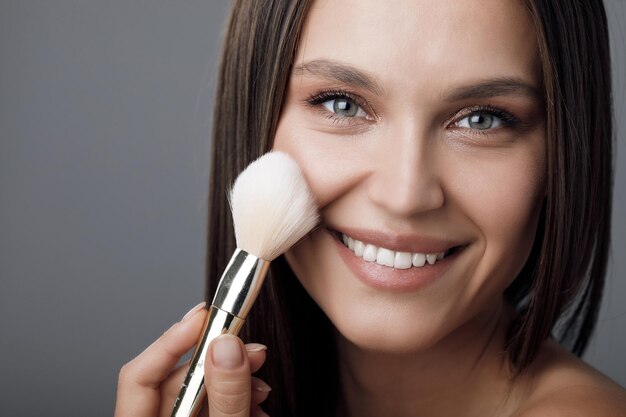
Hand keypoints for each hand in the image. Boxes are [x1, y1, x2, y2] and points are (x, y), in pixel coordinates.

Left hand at [114, 303, 270, 416]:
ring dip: (234, 381)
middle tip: (249, 349)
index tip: (204, 317)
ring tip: (260, 385)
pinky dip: (235, 398)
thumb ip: (225, 397)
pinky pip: (209, 407)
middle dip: (218, 361)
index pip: (138, 374)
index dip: (172, 340)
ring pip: (198, 392)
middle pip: (175, 378)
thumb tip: (226, 346)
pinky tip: (256, 402)